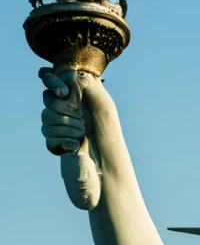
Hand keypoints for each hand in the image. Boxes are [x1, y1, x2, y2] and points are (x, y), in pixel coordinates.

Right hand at [39, 68, 111, 209]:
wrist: (108, 169)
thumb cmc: (108, 135)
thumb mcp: (104, 106)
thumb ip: (90, 86)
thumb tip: (72, 74)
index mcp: (73, 98)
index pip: (50, 80)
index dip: (53, 82)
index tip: (64, 91)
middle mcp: (63, 111)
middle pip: (48, 100)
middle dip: (65, 110)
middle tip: (82, 120)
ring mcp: (57, 128)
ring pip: (46, 118)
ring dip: (67, 127)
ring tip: (82, 135)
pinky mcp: (55, 145)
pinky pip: (49, 137)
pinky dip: (64, 141)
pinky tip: (77, 146)